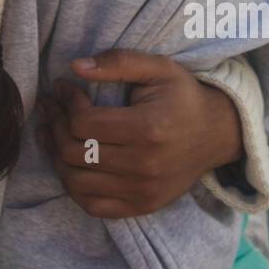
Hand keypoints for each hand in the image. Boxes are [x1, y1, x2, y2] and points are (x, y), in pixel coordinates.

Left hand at [36, 51, 243, 217]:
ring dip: (56, 156)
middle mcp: (144, 165)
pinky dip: (73, 186)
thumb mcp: (157, 68)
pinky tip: (69, 163)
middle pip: (74, 153)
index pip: (83, 123)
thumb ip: (118, 63)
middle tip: (51, 107)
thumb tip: (76, 67)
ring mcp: (142, 191)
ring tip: (53, 132)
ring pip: (76, 182)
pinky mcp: (142, 206)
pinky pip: (93, 205)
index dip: (65, 102)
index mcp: (147, 129)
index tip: (63, 87)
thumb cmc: (183, 96)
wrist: (217, 134)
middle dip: (55, 125)